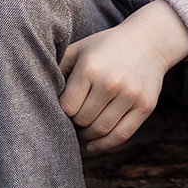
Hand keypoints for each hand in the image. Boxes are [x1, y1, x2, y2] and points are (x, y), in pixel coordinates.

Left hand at [58, 0, 187, 153]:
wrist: (148, 41)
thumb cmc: (105, 47)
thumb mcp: (79, 50)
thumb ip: (58, 70)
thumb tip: (39, 98)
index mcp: (90, 67)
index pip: (67, 107)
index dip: (62, 112)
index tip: (64, 109)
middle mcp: (110, 82)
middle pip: (83, 121)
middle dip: (76, 123)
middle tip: (74, 119)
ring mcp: (130, 95)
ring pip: (100, 131)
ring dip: (88, 135)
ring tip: (83, 130)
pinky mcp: (145, 106)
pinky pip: (122, 135)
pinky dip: (105, 145)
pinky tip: (94, 146)